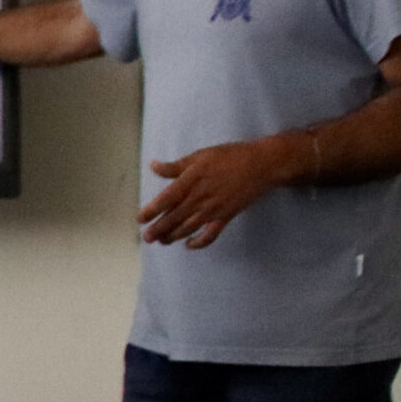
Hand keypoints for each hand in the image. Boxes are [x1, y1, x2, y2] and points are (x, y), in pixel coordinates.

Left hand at [139, 136, 303, 247]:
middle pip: (174, 218)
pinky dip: (199, 242)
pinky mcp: (226, 216)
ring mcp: (213, 210)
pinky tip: (189, 245)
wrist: (261, 165)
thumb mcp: (199, 156)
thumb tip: (153, 166)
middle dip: (158, 229)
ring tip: (161, 241)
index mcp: (190, 182)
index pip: (165, 200)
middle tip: (146, 237)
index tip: (139, 219)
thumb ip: (175, 167)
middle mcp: (200, 198)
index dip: (151, 211)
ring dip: (173, 236)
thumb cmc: (229, 157)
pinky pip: (210, 235)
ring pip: (188, 228)